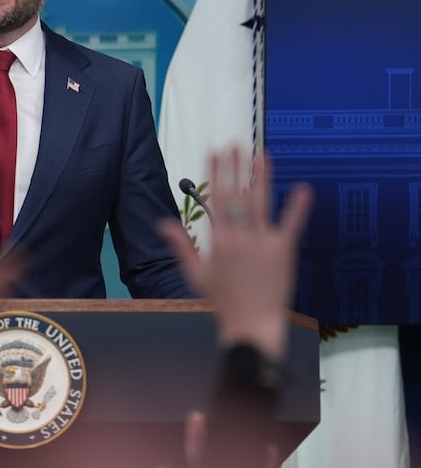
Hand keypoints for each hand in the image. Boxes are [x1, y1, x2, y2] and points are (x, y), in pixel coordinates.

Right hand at [157, 147, 311, 359]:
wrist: (251, 324)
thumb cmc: (221, 301)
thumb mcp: (195, 273)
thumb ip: (181, 245)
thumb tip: (162, 224)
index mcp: (218, 241)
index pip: (216, 198)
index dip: (216, 173)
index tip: (215, 152)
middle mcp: (240, 237)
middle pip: (238, 194)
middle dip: (235, 167)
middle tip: (235, 143)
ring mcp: (264, 242)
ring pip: (262, 203)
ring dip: (262, 177)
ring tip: (262, 154)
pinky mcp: (284, 250)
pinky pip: (292, 224)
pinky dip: (298, 206)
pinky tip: (303, 187)